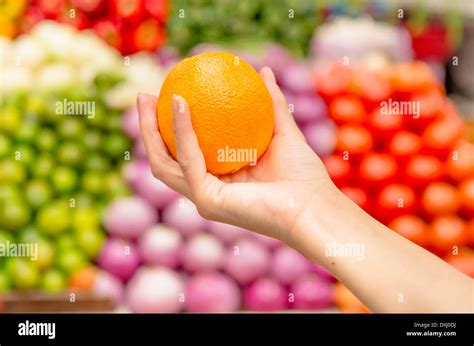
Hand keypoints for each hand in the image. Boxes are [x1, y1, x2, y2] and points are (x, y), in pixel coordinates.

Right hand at [137, 67, 333, 244]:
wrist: (314, 207)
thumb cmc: (303, 177)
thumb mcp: (284, 131)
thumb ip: (272, 103)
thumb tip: (263, 70)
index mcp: (220, 179)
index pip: (184, 153)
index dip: (170, 128)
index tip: (167, 94)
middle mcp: (207, 190)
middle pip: (165, 159)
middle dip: (148, 129)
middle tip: (144, 97)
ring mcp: (204, 198)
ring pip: (164, 164)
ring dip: (150, 131)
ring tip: (146, 99)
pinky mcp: (207, 201)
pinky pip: (189, 160)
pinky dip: (181, 132)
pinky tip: (180, 104)